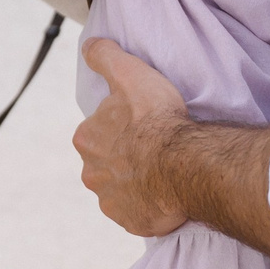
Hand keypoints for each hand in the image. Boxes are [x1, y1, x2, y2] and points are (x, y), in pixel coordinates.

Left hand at [74, 38, 189, 236]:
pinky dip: (147, 205)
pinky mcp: (131, 222)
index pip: (98, 132)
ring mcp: (111, 201)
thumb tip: (89, 46)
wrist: (184, 163)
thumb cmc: (157, 118)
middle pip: (106, 163)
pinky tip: (164, 193)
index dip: (120, 127)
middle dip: (124, 157)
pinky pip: (137, 213)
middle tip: (153, 149)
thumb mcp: (131, 74)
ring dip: (136, 182)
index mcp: (86, 139)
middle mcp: (91, 174)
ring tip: (162, 171)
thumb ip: (106, 57)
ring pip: (121, 189)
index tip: (141, 125)